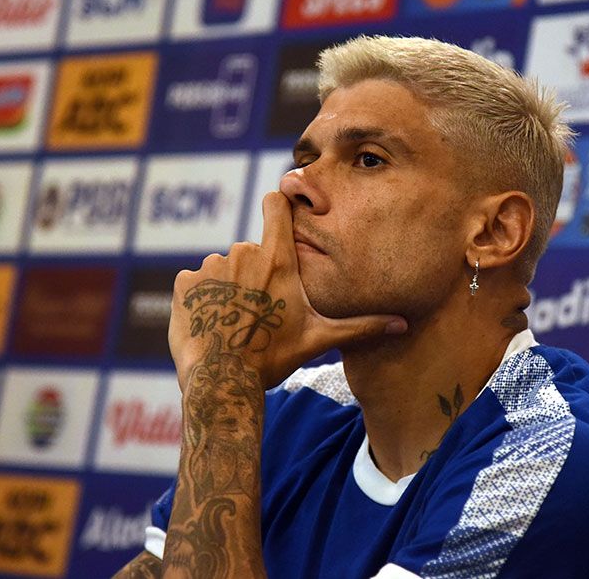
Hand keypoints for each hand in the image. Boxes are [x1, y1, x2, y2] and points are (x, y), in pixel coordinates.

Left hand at [169, 192, 407, 390]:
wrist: (223, 382)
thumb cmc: (273, 358)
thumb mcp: (319, 339)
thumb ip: (360, 326)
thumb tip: (403, 325)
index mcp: (277, 260)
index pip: (275, 206)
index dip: (277, 206)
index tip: (280, 211)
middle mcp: (242, 254)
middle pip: (249, 250)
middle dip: (252, 274)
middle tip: (258, 311)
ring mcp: (211, 267)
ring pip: (221, 268)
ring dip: (226, 288)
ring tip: (233, 322)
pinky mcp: (185, 284)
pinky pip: (195, 283)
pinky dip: (200, 300)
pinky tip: (210, 323)